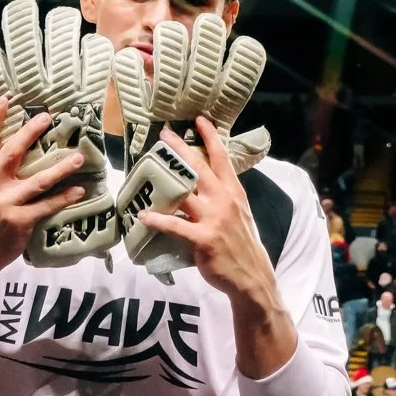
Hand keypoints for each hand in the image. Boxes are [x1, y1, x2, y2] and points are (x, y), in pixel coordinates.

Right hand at [0, 96, 88, 293]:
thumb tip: (13, 142)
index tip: (5, 98)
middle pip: (12, 153)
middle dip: (30, 133)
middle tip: (48, 118)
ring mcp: (5, 204)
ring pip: (38, 180)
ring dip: (61, 168)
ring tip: (80, 157)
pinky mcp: (20, 221)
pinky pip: (47, 205)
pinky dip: (64, 197)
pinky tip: (79, 190)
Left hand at [137, 117, 275, 300]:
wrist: (252, 277)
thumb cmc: (242, 245)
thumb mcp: (239, 213)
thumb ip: (222, 197)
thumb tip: (202, 185)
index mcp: (234, 192)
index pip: (222, 158)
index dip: (210, 136)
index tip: (199, 119)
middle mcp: (224, 200)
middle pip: (198, 168)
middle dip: (179, 149)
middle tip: (164, 134)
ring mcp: (213, 219)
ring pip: (184, 192)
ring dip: (163, 181)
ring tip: (144, 170)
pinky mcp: (202, 239)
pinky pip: (175, 226)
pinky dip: (158, 220)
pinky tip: (143, 216)